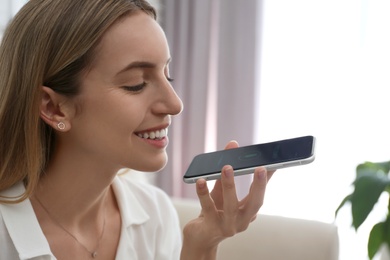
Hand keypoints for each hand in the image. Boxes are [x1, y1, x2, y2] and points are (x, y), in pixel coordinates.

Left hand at [180, 141, 273, 259]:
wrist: (200, 239)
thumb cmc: (214, 212)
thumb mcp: (222, 192)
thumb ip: (228, 170)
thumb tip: (233, 144)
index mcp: (249, 212)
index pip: (261, 193)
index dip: (267, 179)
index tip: (272, 163)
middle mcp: (243, 221)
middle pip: (255, 203)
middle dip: (259, 186)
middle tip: (260, 167)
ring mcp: (228, 226)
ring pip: (231, 205)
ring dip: (230, 185)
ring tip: (226, 167)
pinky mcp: (211, 227)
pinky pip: (208, 207)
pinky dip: (204, 193)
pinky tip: (200, 180)